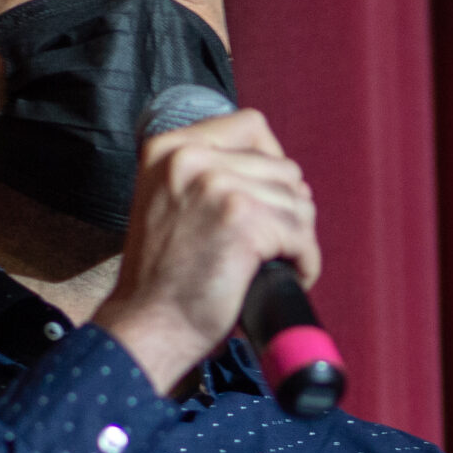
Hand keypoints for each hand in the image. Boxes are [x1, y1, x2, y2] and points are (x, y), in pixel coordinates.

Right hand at [94, 108, 319, 394]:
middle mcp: (190, 158)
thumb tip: (282, 175)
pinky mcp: (243, 221)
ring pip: (298, 202)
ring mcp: (217, 186)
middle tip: (273, 245)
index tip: (268, 199)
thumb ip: (206, 176)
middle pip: (283, 167)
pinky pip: (302, 235)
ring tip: (277, 264)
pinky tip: (288, 277)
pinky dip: (306, 262)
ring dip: (298, 239)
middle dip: (288, 209)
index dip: (272, 162)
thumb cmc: (164, 278)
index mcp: (168, 147)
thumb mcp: (170, 202)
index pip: (251, 125)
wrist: (147, 326)